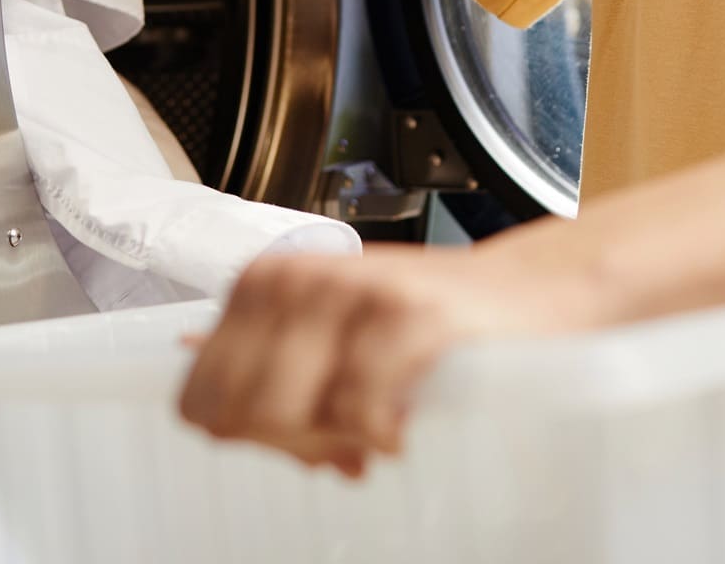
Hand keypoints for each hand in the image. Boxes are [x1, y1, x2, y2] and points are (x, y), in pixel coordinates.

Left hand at [177, 238, 601, 476]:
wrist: (531, 295)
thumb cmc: (430, 319)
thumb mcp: (334, 325)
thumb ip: (269, 353)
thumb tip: (193, 379)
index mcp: (265, 284)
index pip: (198, 398)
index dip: (246, 436)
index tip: (299, 436)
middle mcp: (298, 279)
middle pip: (234, 412)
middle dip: (284, 444)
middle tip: (339, 445)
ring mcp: (351, 292)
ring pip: (282, 413)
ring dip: (331, 443)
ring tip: (374, 433)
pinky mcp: (409, 313)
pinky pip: (357, 410)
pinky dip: (381, 435)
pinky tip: (404, 427)